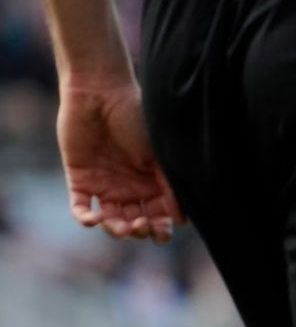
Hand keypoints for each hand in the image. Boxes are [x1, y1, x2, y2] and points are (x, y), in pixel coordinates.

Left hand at [57, 82, 182, 242]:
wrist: (99, 94)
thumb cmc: (136, 119)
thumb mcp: (160, 155)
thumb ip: (171, 187)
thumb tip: (184, 220)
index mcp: (152, 183)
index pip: (159, 216)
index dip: (161, 229)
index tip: (162, 232)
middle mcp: (130, 188)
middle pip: (135, 223)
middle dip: (139, 231)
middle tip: (140, 225)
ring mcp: (104, 185)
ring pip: (110, 221)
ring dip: (115, 230)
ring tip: (119, 225)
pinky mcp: (79, 179)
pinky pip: (81, 208)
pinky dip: (86, 219)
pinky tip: (93, 220)